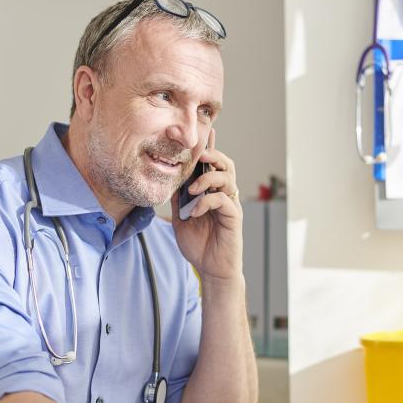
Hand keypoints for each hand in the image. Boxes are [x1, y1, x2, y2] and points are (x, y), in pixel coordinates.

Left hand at [171, 129, 241, 282]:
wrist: (212, 269)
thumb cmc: (199, 245)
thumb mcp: (181, 218)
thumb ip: (177, 200)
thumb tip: (168, 180)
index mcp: (212, 192)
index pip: (211, 165)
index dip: (207, 149)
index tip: (202, 133)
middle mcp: (224, 195)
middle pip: (226, 165)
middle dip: (213, 155)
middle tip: (198, 154)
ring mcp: (230, 205)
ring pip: (227, 178)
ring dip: (208, 178)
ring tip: (192, 189)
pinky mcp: (234, 217)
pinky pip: (223, 201)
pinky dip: (206, 202)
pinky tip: (194, 212)